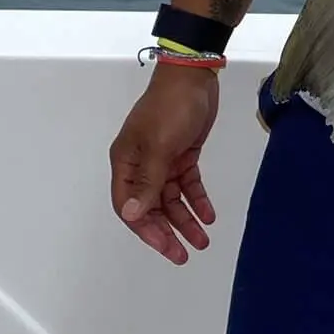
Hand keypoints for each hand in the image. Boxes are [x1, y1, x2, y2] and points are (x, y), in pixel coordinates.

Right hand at [109, 65, 220, 264]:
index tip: (165, 246)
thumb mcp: (158, 146)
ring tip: (202, 241)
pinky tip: (208, 215)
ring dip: (185, 220)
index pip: (129, 206)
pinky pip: (187, 185)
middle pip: (150, 207)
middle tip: (183, 255)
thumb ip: (147, 182)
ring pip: (171, 199)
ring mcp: (161, 160)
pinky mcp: (182, 155)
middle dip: (166, 232)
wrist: (194, 77)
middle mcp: (139, 165)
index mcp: (125, 163)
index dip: (145, 229)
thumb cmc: (170, 109)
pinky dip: (197, 200)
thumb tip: (132, 215)